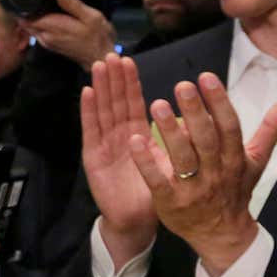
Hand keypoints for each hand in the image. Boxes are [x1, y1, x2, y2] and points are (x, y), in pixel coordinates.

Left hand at [22, 0, 115, 69]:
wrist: (100, 57)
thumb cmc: (98, 37)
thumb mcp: (91, 17)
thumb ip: (74, 5)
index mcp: (53, 27)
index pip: (27, 17)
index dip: (23, 6)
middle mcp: (46, 36)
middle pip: (25, 22)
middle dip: (25, 11)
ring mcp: (46, 41)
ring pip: (29, 27)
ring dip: (30, 17)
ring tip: (37, 4)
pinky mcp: (50, 44)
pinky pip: (36, 32)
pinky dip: (36, 24)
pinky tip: (45, 16)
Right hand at [81, 54, 160, 262]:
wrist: (135, 221)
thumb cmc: (155, 194)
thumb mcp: (168, 164)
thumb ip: (175, 143)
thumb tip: (188, 121)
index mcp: (136, 136)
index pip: (133, 104)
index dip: (130, 83)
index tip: (129, 61)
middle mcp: (118, 137)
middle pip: (115, 102)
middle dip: (113, 79)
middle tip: (112, 55)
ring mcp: (104, 145)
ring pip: (103, 111)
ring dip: (101, 87)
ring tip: (100, 65)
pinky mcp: (94, 158)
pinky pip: (91, 131)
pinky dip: (88, 111)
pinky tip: (88, 93)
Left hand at [127, 73, 276, 276]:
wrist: (222, 235)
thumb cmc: (236, 189)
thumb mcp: (257, 160)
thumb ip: (271, 128)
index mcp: (236, 158)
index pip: (229, 127)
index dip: (219, 103)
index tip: (206, 77)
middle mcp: (216, 172)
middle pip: (206, 139)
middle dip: (195, 111)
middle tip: (182, 85)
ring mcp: (194, 189)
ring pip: (183, 158)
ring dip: (169, 131)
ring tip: (156, 104)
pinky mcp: (171, 202)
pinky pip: (158, 180)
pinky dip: (147, 162)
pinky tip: (135, 141)